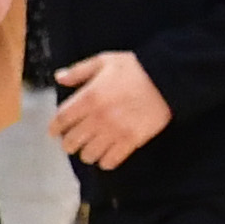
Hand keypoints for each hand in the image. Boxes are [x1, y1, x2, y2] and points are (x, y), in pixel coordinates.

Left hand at [54, 48, 176, 168]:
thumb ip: (79, 71)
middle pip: (72, 140)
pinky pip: (112, 160)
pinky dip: (105, 162)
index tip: (54, 132)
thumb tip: (59, 78)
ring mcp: (116, 130)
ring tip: (89, 150)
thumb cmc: (136, 68)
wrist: (169, 78)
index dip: (54, 128)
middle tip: (71, 143)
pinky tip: (105, 157)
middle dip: (68, 144)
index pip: (61, 120)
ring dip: (86, 154)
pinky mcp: (133, 139)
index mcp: (89, 97)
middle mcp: (99, 117)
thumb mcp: (104, 61)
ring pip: (89, 154)